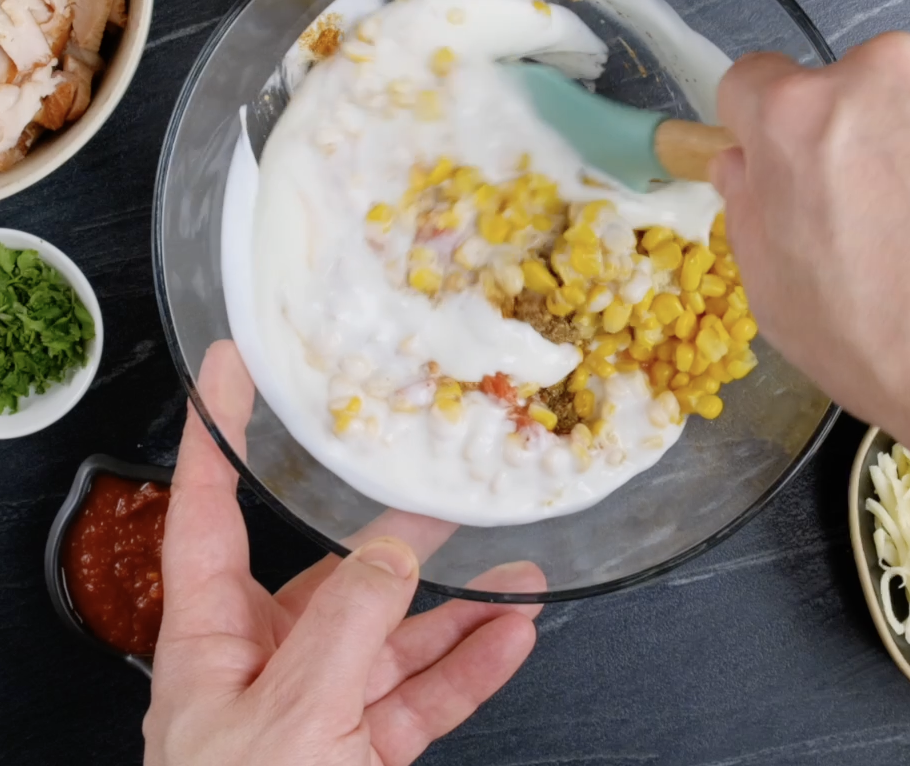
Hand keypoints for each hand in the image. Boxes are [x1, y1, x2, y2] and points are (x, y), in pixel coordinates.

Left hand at [144, 341, 543, 765]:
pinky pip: (423, 696)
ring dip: (458, 605)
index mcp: (210, 642)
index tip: (233, 368)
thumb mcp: (290, 721)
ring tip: (517, 569)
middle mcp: (263, 664)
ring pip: (396, 637)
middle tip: (445, 493)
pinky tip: (511, 635)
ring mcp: (319, 708)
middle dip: (398, 539)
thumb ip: (347, 626)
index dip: (214, 434)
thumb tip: (396, 548)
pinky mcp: (362, 752)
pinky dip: (469, 667)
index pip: (206, 511)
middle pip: (335, 575)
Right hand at [711, 33, 909, 592]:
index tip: (785, 155)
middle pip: (852, 87)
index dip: (761, 126)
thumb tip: (748, 164)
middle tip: (886, 213)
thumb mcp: (773, 290)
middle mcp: (884, 72)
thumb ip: (748, 202)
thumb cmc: (896, 351)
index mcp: (798, 118)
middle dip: (860, 137)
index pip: (752, 81)